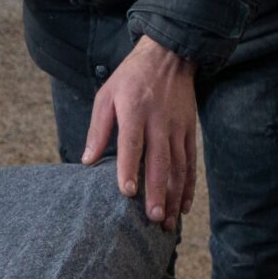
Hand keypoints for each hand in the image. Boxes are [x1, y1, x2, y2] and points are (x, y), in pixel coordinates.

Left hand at [81, 35, 199, 226]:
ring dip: (175, 196)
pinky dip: (189, 186)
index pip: (132, 143)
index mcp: (134, 110)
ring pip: (178, 167)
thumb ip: (97, 129)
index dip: (130, 168)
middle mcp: (159, 121)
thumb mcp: (106, 95)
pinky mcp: (190, 131)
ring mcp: (178, 127)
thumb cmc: (130, 78)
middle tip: (154, 218)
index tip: (127, 192)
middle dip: (158, 192)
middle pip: (160, 161)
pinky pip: (190, 162)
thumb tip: (87, 161)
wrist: (169, 56)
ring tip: (169, 222)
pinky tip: (185, 206)